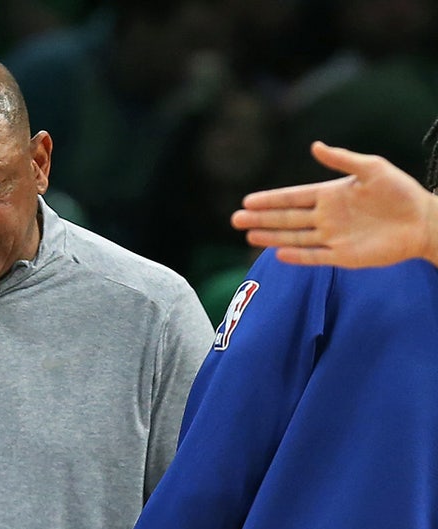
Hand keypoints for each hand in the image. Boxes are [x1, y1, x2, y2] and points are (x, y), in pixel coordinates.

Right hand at [231, 141, 437, 267]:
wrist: (424, 222)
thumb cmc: (401, 192)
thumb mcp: (373, 168)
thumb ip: (343, 160)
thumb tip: (314, 146)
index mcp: (330, 194)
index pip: (293, 197)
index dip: (270, 199)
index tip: (247, 200)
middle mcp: (327, 216)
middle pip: (287, 218)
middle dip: (261, 218)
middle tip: (235, 219)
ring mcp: (333, 237)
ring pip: (295, 237)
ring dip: (272, 236)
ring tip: (249, 236)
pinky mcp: (344, 256)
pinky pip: (315, 256)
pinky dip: (298, 256)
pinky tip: (279, 254)